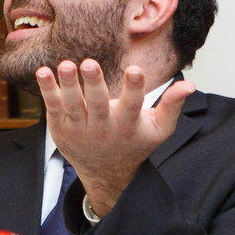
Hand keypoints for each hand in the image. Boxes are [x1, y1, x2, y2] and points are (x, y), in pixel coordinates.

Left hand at [39, 59, 189, 216]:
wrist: (106, 172)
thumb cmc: (134, 143)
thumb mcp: (158, 129)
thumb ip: (172, 106)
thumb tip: (190, 85)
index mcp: (127, 125)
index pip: (132, 105)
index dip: (134, 89)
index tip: (135, 70)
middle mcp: (103, 127)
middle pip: (97, 105)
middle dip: (94, 84)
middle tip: (90, 63)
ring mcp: (80, 129)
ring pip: (72, 105)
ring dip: (68, 85)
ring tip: (66, 65)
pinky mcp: (62, 128)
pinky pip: (54, 107)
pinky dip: (48, 91)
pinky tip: (44, 71)